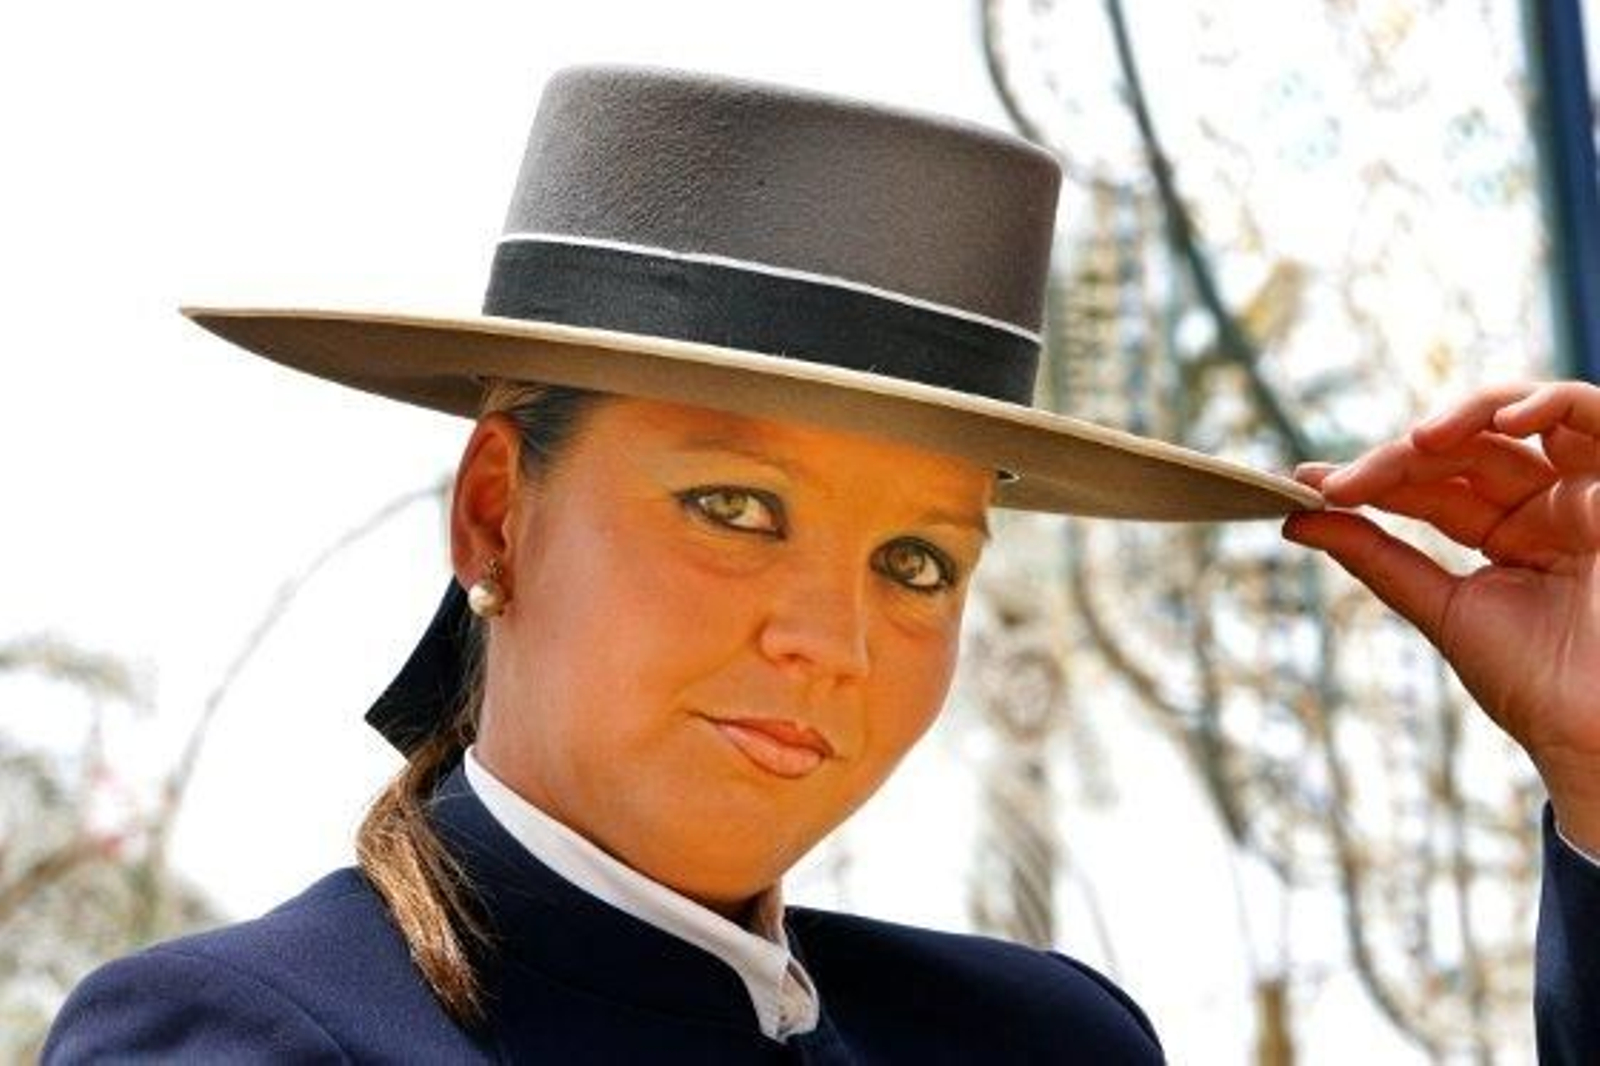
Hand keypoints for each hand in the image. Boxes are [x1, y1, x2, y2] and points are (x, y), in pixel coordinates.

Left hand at [1283, 381, 1599, 851]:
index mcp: (1512, 534)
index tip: (1308, 484)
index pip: (1433, 486)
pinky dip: (1548, 402)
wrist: (1598, 735)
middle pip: (1465, 450)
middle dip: (1398, 457)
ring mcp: (1588, 493)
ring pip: (1522, 416)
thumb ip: (1379, 559)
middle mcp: (1551, 506)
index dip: (1373, 477)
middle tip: (1341, 484)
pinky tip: (1500, 421)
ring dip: (1467, 414)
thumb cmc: (1535, 684)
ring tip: (1415, 442)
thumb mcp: (1443, 609)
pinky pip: (1594, 412)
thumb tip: (1300, 519)